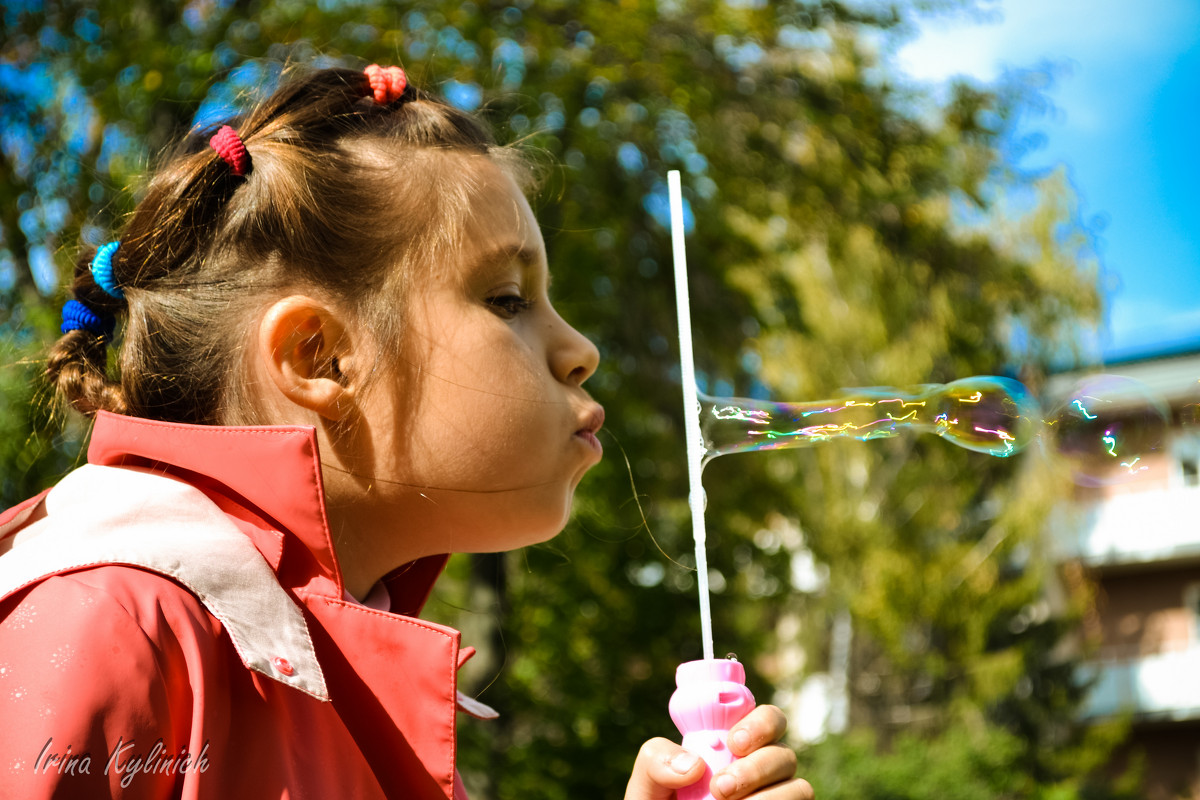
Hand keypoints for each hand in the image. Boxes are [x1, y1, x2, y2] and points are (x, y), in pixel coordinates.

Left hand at [624, 705, 812, 799]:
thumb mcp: (647, 785)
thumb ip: (657, 762)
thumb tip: (694, 765)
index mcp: (734, 748)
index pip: (768, 720)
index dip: (761, 724)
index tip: (734, 742)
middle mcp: (763, 772)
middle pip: (785, 756)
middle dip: (757, 768)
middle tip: (721, 788)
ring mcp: (776, 799)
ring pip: (799, 789)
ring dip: (767, 799)